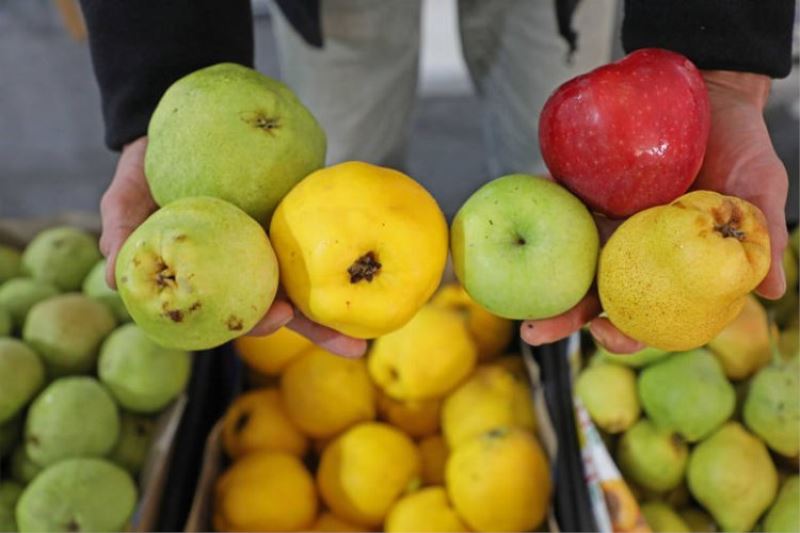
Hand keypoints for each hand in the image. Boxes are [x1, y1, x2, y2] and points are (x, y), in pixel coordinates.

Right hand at [99, 136, 365, 356]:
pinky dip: (351, 247)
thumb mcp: (128, 196)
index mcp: (217, 273)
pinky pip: (329, 230)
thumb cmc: (149, 168)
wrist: (180, 119)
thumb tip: (113, 277)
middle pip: (288, 303)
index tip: (278, 317)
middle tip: (353, 347)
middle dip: (319, 328)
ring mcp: (280, 238)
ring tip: (381, 320)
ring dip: (346, 301)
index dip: (259, 321)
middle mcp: (251, 263)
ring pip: (315, 276)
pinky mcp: (302, 210)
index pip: (240, 310)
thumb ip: (121, 230)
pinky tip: (384, 256)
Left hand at [521, 70, 788, 352]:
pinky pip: (547, 203)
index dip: (624, 331)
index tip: (611, 335)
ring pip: (558, 258)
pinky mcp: (578, 184)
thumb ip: (762, 236)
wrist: (709, 91)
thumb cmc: (738, 144)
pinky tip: (506, 231)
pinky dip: (527, 216)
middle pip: (588, 292)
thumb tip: (772, 292)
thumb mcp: (758, 187)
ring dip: (532, 280)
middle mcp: (625, 245)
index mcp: (664, 260)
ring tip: (508, 296)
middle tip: (533, 333)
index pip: (640, 309)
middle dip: (560, 319)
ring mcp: (597, 214)